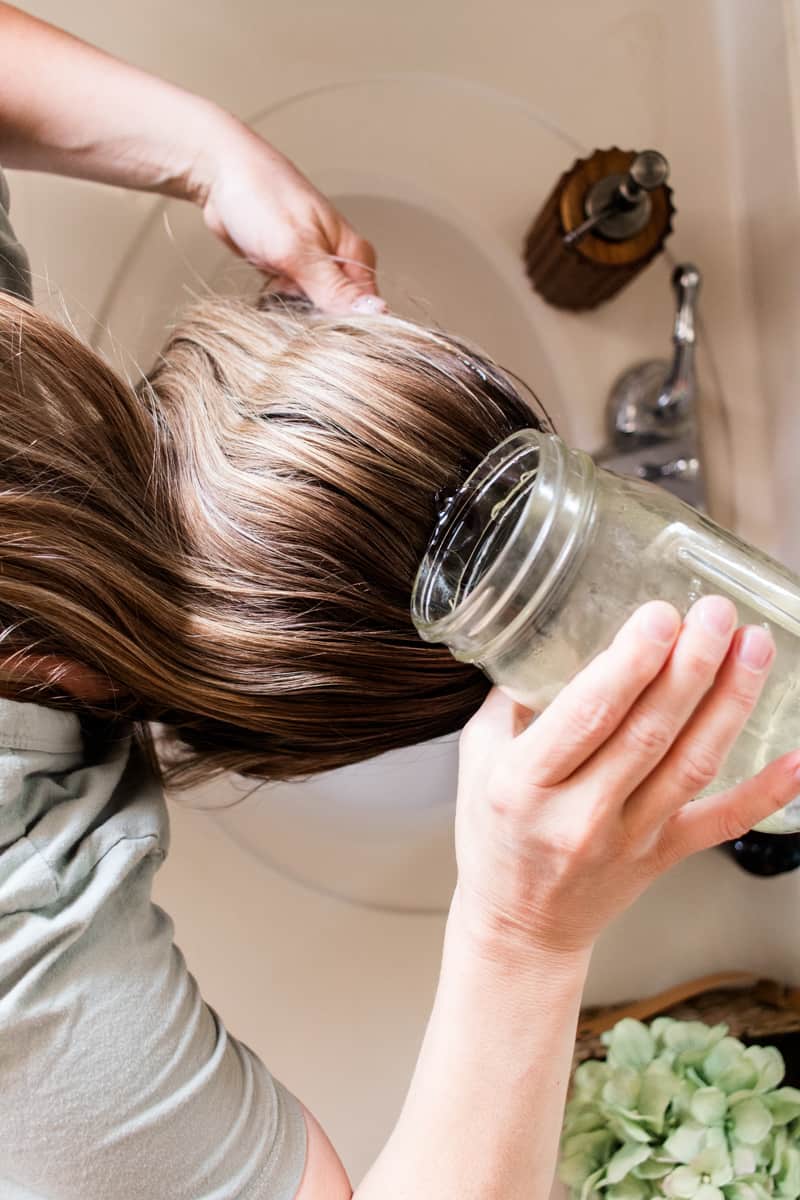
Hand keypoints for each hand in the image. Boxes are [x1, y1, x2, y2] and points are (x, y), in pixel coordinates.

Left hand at [191, 116, 384, 314]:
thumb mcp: (299, 249)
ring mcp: (313, 270)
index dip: (346, 327)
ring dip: (291, 310)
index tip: (319, 328)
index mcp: (355, 255)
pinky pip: (289, 303)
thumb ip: (335, 288)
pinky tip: (266, 289)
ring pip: (311, 313)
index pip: (366, 310)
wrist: (218, 176)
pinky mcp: (289, 274)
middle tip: (288, 297)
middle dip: (312, 318)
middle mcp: (339, 265)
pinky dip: (276, 303)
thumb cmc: (261, 197)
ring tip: (274, 286)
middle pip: (338, 316)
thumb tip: (376, 313)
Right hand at [453, 595, 797, 959]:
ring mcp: (628, 838)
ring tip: (755, 647)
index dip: (629, 664)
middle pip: (648, 733)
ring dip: (729, 703)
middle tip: (716, 613)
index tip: (659, 616)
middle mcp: (579, 813)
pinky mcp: (664, 856)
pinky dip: (767, 793)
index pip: (587, 716)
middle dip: (690, 666)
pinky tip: (799, 758)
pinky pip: (721, 824)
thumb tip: (551, 629)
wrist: (519, 926)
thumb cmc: (495, 835)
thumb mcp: (478, 762)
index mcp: (525, 783)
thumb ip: (512, 700)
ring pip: (691, 766)